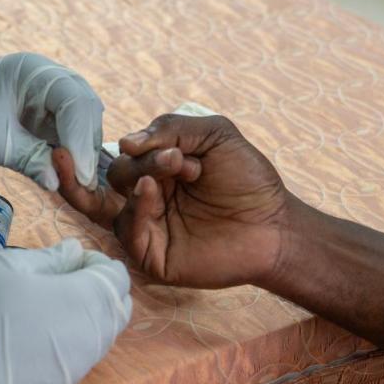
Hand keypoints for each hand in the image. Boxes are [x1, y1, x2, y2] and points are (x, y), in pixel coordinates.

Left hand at [0, 53, 103, 190]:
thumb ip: (28, 159)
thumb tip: (59, 183)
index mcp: (31, 71)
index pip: (72, 100)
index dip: (81, 137)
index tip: (82, 174)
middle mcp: (46, 79)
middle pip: (85, 108)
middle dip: (86, 145)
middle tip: (84, 183)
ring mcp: (47, 97)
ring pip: (82, 123)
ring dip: (83, 152)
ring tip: (78, 184)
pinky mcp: (44, 117)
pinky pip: (69, 133)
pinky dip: (73, 154)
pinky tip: (70, 176)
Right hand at [0, 239, 131, 383]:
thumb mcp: (8, 266)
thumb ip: (50, 257)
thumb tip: (74, 251)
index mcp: (87, 299)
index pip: (117, 276)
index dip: (95, 262)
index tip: (66, 260)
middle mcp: (96, 333)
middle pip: (118, 305)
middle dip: (99, 287)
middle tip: (61, 280)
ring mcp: (83, 363)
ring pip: (104, 332)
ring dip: (89, 313)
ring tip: (48, 305)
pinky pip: (85, 354)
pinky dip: (75, 337)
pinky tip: (40, 333)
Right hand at [55, 114, 292, 289]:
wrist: (274, 224)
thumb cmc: (248, 180)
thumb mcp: (215, 134)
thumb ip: (172, 127)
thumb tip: (125, 143)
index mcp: (159, 170)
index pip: (127, 154)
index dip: (139, 146)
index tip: (173, 148)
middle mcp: (149, 197)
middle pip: (117, 174)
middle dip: (143, 161)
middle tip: (176, 158)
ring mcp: (149, 227)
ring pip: (110, 203)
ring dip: (135, 178)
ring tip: (169, 169)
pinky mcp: (153, 256)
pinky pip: (126, 233)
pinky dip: (133, 209)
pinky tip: (150, 191)